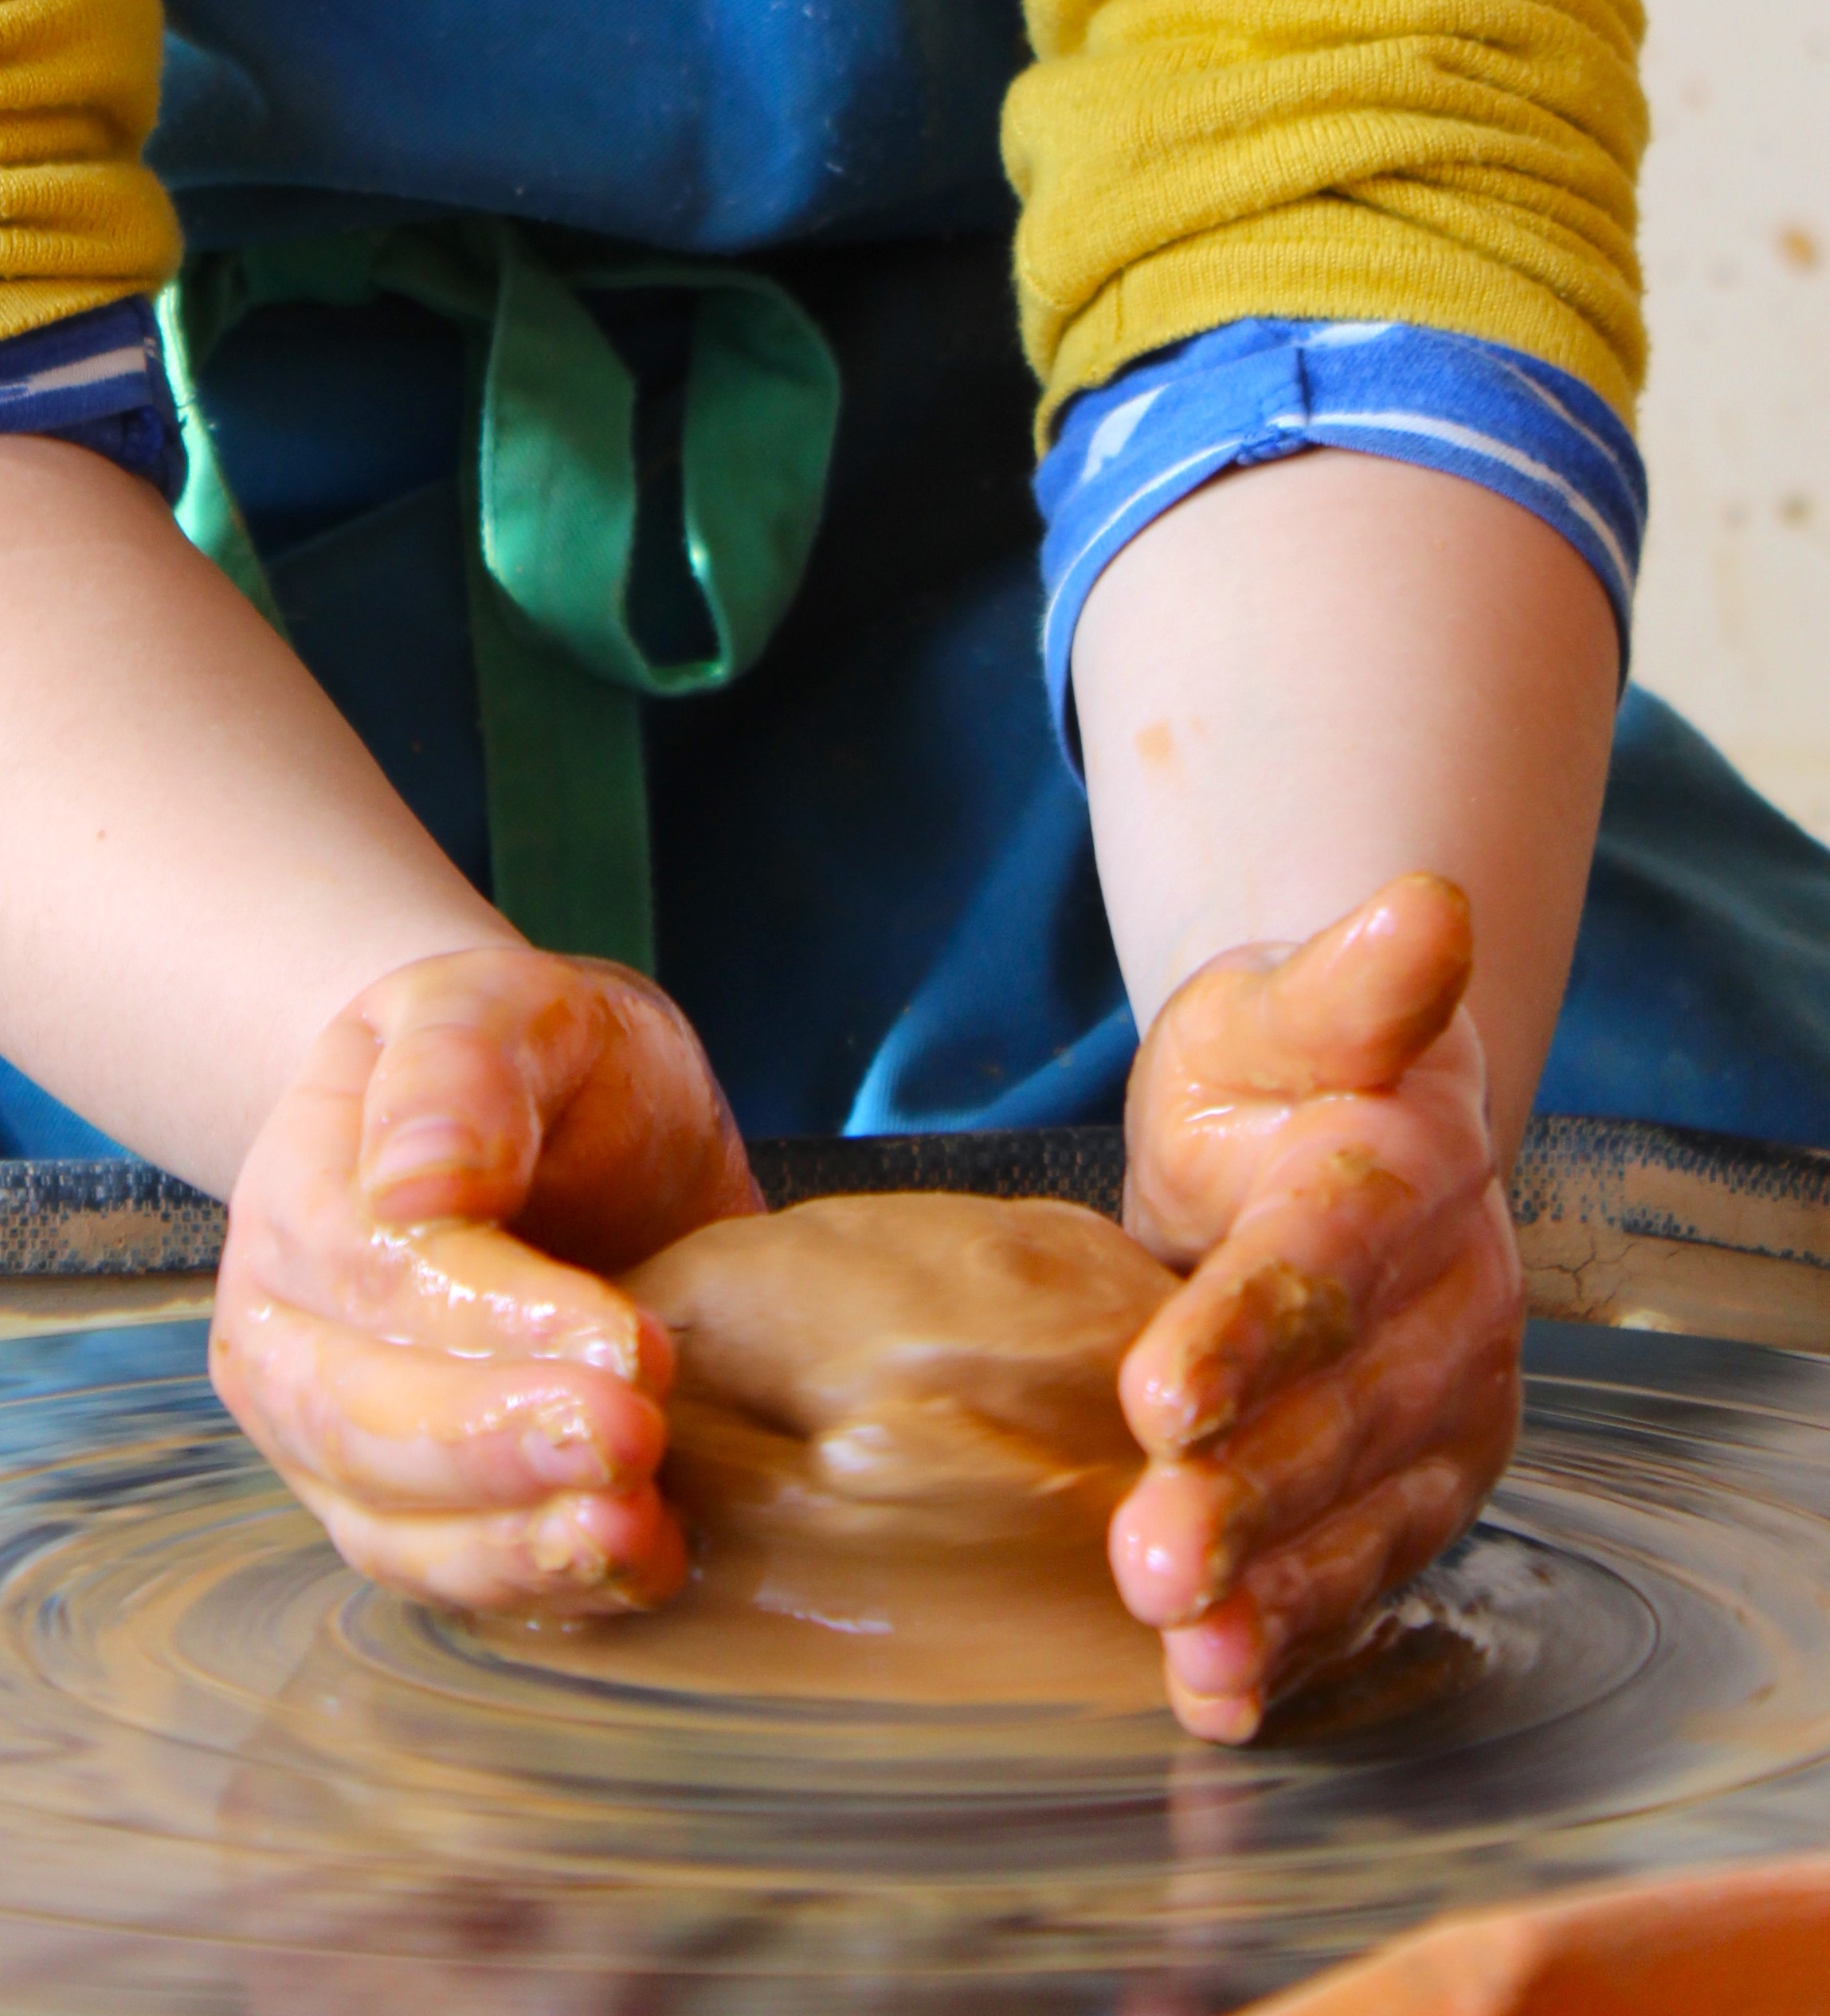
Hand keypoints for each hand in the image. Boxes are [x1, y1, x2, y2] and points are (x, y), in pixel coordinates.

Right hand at [210, 947, 762, 1615]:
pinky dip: (530, 1587)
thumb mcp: (510, 1005)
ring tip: (633, 1530)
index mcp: (297, 1188)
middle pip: (351, 1412)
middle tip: (633, 1435)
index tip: (620, 1333)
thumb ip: (463, 1066)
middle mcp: (286, 1327)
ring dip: (508, 1541)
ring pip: (383, 1518)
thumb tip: (414, 1178)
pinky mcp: (403, 1509)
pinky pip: (439, 1574)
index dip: (483, 1313)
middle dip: (493, 1442)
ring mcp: (330, 1434)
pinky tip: (636, 1562)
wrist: (555, 1132)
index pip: (364, 1266)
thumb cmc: (530, 1063)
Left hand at [1109, 875, 1523, 1742]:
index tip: (1161, 1392)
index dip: (1250, 1329)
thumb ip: (1345, 983)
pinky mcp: (1410, 1490)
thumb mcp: (1278, 1007)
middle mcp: (1441, 1308)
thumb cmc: (1275, 1071)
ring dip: (1276, 1592)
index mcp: (1401, 1179)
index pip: (1321, 1260)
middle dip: (1249, 1494)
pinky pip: (1356, 1572)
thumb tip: (1426, 901)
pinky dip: (1295, 1639)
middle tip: (1153, 1561)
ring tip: (1189, 1651)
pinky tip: (1221, 1694)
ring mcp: (1434, 1413)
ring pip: (1356, 1512)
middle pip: (1338, 1413)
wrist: (1316, 1137)